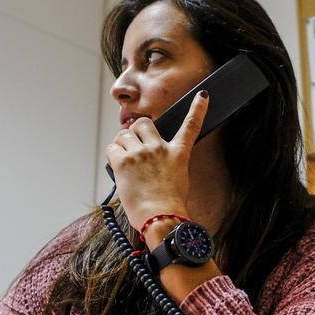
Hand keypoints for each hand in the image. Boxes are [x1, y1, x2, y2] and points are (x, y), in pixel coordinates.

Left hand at [106, 91, 208, 234]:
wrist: (162, 218)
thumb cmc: (169, 207)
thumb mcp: (177, 180)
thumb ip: (165, 164)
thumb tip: (148, 164)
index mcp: (178, 154)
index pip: (191, 126)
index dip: (197, 109)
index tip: (202, 95)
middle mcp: (160, 149)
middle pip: (142, 124)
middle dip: (135, 132)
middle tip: (134, 147)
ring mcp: (142, 154)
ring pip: (124, 134)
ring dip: (122, 145)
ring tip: (125, 162)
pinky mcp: (125, 162)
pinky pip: (112, 148)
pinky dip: (112, 156)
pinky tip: (118, 168)